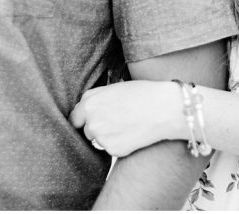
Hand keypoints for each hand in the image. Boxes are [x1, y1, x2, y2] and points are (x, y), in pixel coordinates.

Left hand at [69, 80, 184, 156]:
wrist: (164, 108)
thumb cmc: (143, 94)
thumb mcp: (115, 89)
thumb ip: (97, 99)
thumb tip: (88, 110)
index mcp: (89, 102)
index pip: (75, 118)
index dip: (84, 120)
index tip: (93, 120)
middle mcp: (91, 120)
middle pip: (87, 131)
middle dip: (98, 128)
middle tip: (118, 121)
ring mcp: (101, 137)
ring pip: (99, 141)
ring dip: (109, 137)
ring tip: (128, 125)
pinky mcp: (113, 149)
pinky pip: (112, 149)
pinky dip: (121, 145)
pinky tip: (133, 134)